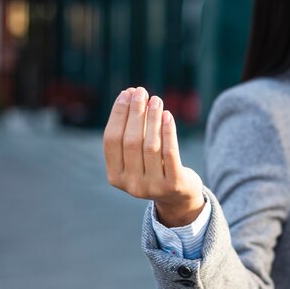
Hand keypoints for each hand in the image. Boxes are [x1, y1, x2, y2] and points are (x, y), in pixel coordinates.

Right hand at [103, 87, 204, 226]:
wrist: (178, 197)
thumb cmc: (154, 168)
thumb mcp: (136, 156)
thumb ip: (131, 133)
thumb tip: (130, 95)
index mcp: (115, 176)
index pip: (111, 140)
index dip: (118, 115)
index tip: (126, 93)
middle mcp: (131, 184)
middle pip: (131, 141)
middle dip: (135, 113)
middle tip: (141, 92)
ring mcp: (153, 187)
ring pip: (151, 146)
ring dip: (152, 119)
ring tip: (156, 100)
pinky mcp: (174, 184)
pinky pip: (170, 153)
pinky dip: (168, 132)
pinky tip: (168, 116)